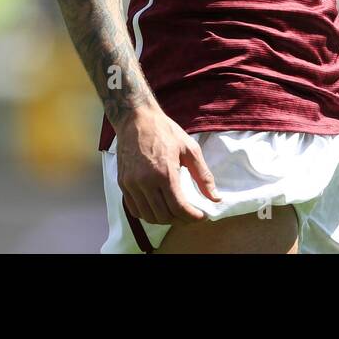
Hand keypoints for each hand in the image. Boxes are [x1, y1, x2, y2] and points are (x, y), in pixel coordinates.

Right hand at [116, 106, 219, 224]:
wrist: (136, 119)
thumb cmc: (165, 131)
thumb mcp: (190, 149)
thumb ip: (203, 176)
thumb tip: (215, 198)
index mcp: (164, 173)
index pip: (179, 207)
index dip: (192, 217)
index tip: (202, 217)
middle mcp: (145, 182)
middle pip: (164, 215)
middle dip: (181, 220)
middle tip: (191, 215)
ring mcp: (131, 184)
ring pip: (148, 216)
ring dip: (164, 219)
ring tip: (177, 213)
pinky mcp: (122, 183)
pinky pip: (134, 209)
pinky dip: (147, 214)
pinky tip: (158, 208)